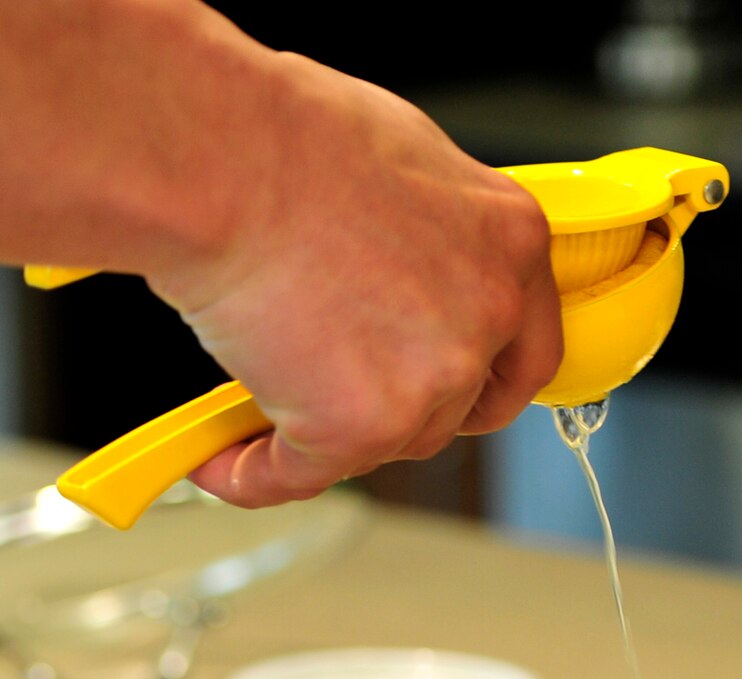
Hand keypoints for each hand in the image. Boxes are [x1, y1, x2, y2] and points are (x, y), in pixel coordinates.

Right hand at [148, 56, 561, 508]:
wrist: (225, 165)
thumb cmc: (286, 139)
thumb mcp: (398, 165)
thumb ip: (424, 237)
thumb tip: (397, 271)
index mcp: (508, 240)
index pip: (526, 350)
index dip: (481, 382)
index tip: (448, 395)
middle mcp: (487, 314)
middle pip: (451, 410)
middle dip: (393, 412)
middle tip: (333, 395)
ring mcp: (428, 378)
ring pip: (381, 446)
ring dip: (321, 441)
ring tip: (255, 413)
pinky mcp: (356, 426)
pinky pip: (297, 476)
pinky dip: (251, 474)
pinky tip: (216, 456)